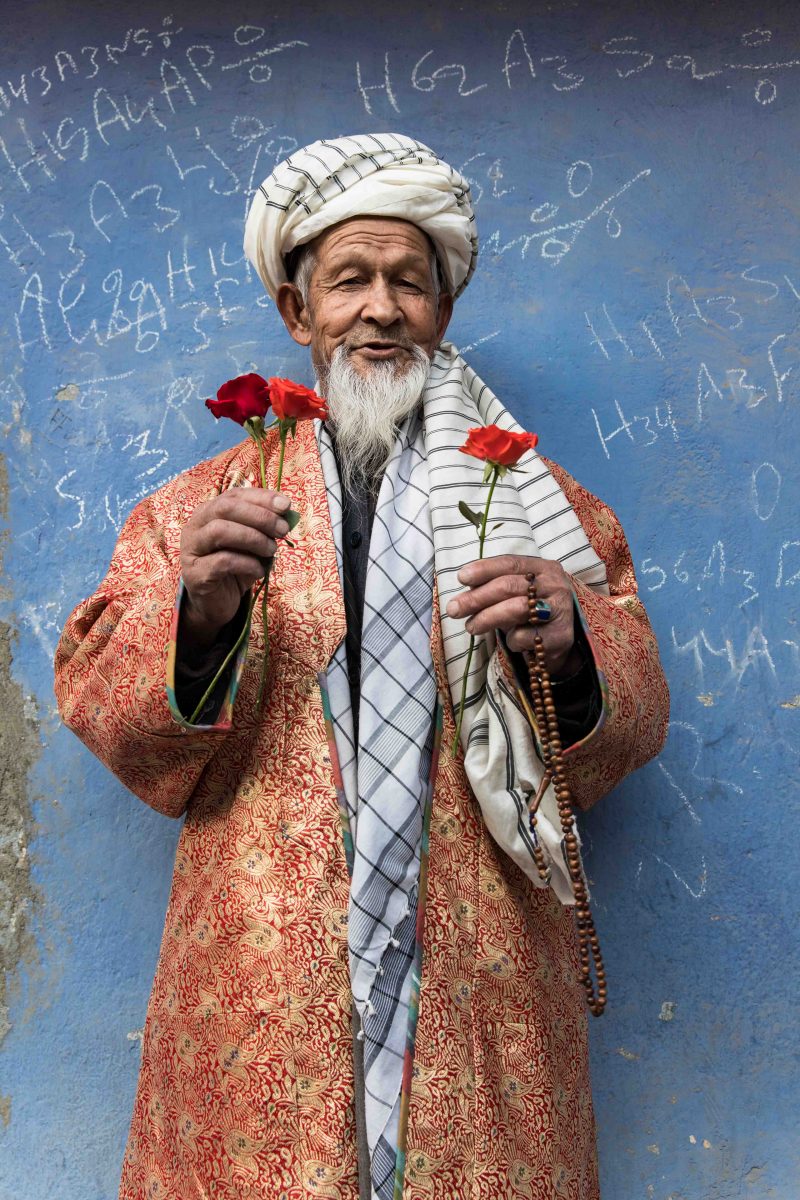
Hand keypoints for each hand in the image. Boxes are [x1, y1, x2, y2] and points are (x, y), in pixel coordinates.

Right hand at [179, 488, 290, 646]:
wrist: (217, 602)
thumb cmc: (236, 568)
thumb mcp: (253, 543)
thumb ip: (265, 526)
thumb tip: (287, 510)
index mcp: (208, 512)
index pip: (234, 495)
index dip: (261, 498)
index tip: (286, 505)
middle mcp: (195, 526)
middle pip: (225, 508)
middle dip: (259, 516)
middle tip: (282, 530)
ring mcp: (191, 549)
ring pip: (219, 531)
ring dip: (253, 539)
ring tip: (271, 551)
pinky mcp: (195, 574)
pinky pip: (222, 561)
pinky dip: (247, 564)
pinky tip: (259, 571)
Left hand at [445, 554, 578, 675]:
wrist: (560, 643)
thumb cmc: (532, 614)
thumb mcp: (516, 595)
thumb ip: (494, 587)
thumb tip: (465, 586)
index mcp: (544, 568)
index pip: (511, 563)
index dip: (484, 569)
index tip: (461, 577)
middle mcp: (555, 585)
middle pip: (509, 586)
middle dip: (477, 598)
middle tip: (454, 609)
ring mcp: (560, 609)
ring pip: (516, 609)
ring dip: (487, 618)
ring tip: (471, 627)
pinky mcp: (560, 635)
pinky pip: (525, 636)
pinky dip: (511, 641)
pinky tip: (513, 642)